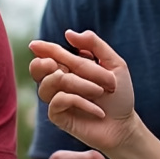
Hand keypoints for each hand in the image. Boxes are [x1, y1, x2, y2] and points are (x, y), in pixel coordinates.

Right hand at [29, 30, 137, 155]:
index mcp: (68, 68)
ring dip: (79, 83)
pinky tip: (98, 110)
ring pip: (53, 81)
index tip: (35, 45)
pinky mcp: (57, 116)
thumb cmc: (119, 95)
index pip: (49, 54)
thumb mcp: (114, 64)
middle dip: (52, 63)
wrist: (124, 125)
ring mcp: (56, 99)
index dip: (41, 49)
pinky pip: (59, 101)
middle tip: (68, 67)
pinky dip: (82, 102)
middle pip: (41, 67)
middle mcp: (58, 82)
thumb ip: (94, 45)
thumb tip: (68, 33)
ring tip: (99, 92)